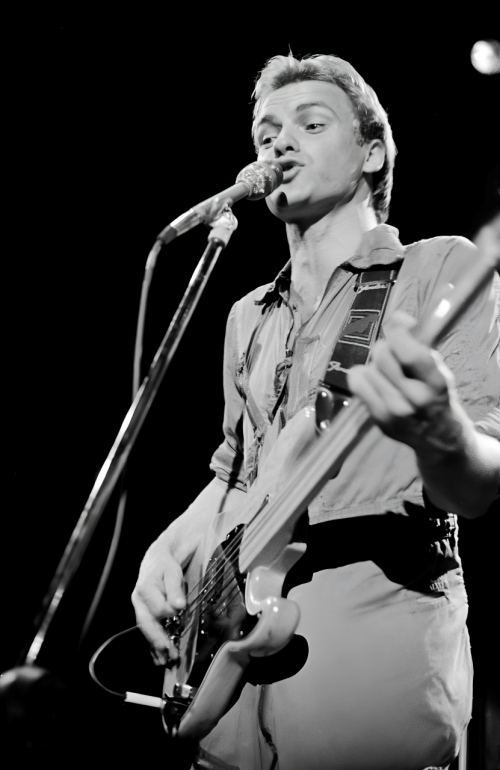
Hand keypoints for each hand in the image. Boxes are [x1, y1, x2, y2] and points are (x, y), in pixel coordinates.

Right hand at [131, 533, 186, 665]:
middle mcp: (139, 601)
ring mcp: (140, 609)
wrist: (156, 561)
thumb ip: (174, 589)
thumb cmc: (166, 566)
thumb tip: (178, 606)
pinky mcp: (144, 615)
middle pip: (147, 624)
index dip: (170, 613)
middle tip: (171, 655)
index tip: (180, 614)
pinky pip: (147, 632)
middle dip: (158, 641)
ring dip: (155, 648)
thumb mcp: (172, 571)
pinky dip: (153, 646)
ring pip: (146, 631)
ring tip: (165, 662)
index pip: (158, 608)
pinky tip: (159, 658)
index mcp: (145, 589)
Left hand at [347, 312, 466, 456]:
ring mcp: (395, 411)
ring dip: (375, 366)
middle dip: (385, 348)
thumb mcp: (438, 370)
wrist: (438, 438)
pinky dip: (362, 377)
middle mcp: (415, 399)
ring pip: (368, 368)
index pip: (410, 352)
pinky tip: (375, 382)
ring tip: (388, 375)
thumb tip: (399, 319)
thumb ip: (420, 345)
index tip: (397, 322)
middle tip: (392, 353)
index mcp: (436, 383)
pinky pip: (357, 383)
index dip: (398, 331)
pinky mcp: (378, 418)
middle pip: (383, 357)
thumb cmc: (436, 397)